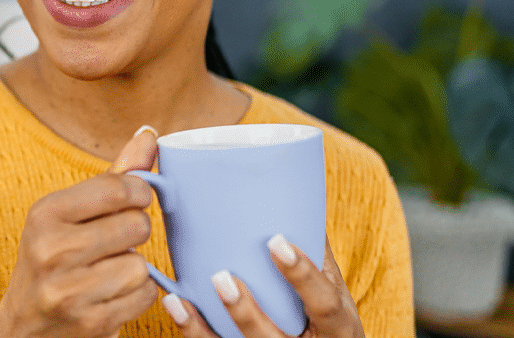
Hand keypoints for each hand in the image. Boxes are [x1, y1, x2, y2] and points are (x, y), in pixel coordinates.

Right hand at [0, 126, 160, 337]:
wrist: (25, 329)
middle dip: (135, 233)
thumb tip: (149, 134)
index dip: (139, 193)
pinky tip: (112, 294)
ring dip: (134, 269)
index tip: (134, 200)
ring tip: (108, 271)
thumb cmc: (54, 260)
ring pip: (141, 264)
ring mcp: (69, 291)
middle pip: (136, 225)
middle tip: (115, 242)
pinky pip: (144, 296)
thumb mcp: (70, 214)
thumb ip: (113, 176)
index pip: (119, 188)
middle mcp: (51, 250)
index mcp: (44, 214)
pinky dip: (137, 295)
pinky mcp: (90, 323)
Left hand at [162, 235, 363, 337]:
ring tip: (182, 298)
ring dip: (205, 328)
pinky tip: (176, 306)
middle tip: (222, 277)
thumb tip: (295, 190)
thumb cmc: (329, 316)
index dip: (302, 275)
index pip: (324, 304)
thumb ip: (316, 250)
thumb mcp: (335, 288)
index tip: (276, 242)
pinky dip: (193, 331)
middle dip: (245, 312)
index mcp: (338, 328)